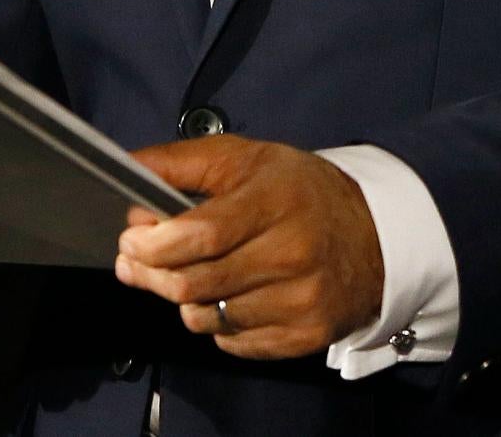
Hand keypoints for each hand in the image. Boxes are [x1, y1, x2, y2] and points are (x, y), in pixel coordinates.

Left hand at [116, 136, 383, 360]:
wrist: (375, 238)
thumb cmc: (299, 193)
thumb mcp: (247, 159)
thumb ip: (182, 163)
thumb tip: (125, 172)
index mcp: (277, 199)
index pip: (200, 234)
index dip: (153, 244)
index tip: (130, 240)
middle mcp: (293, 252)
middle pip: (194, 283)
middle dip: (152, 275)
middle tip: (138, 263)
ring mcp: (301, 300)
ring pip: (205, 319)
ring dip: (187, 300)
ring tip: (195, 276)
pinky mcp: (304, 336)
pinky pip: (231, 343)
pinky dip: (218, 324)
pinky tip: (231, 297)